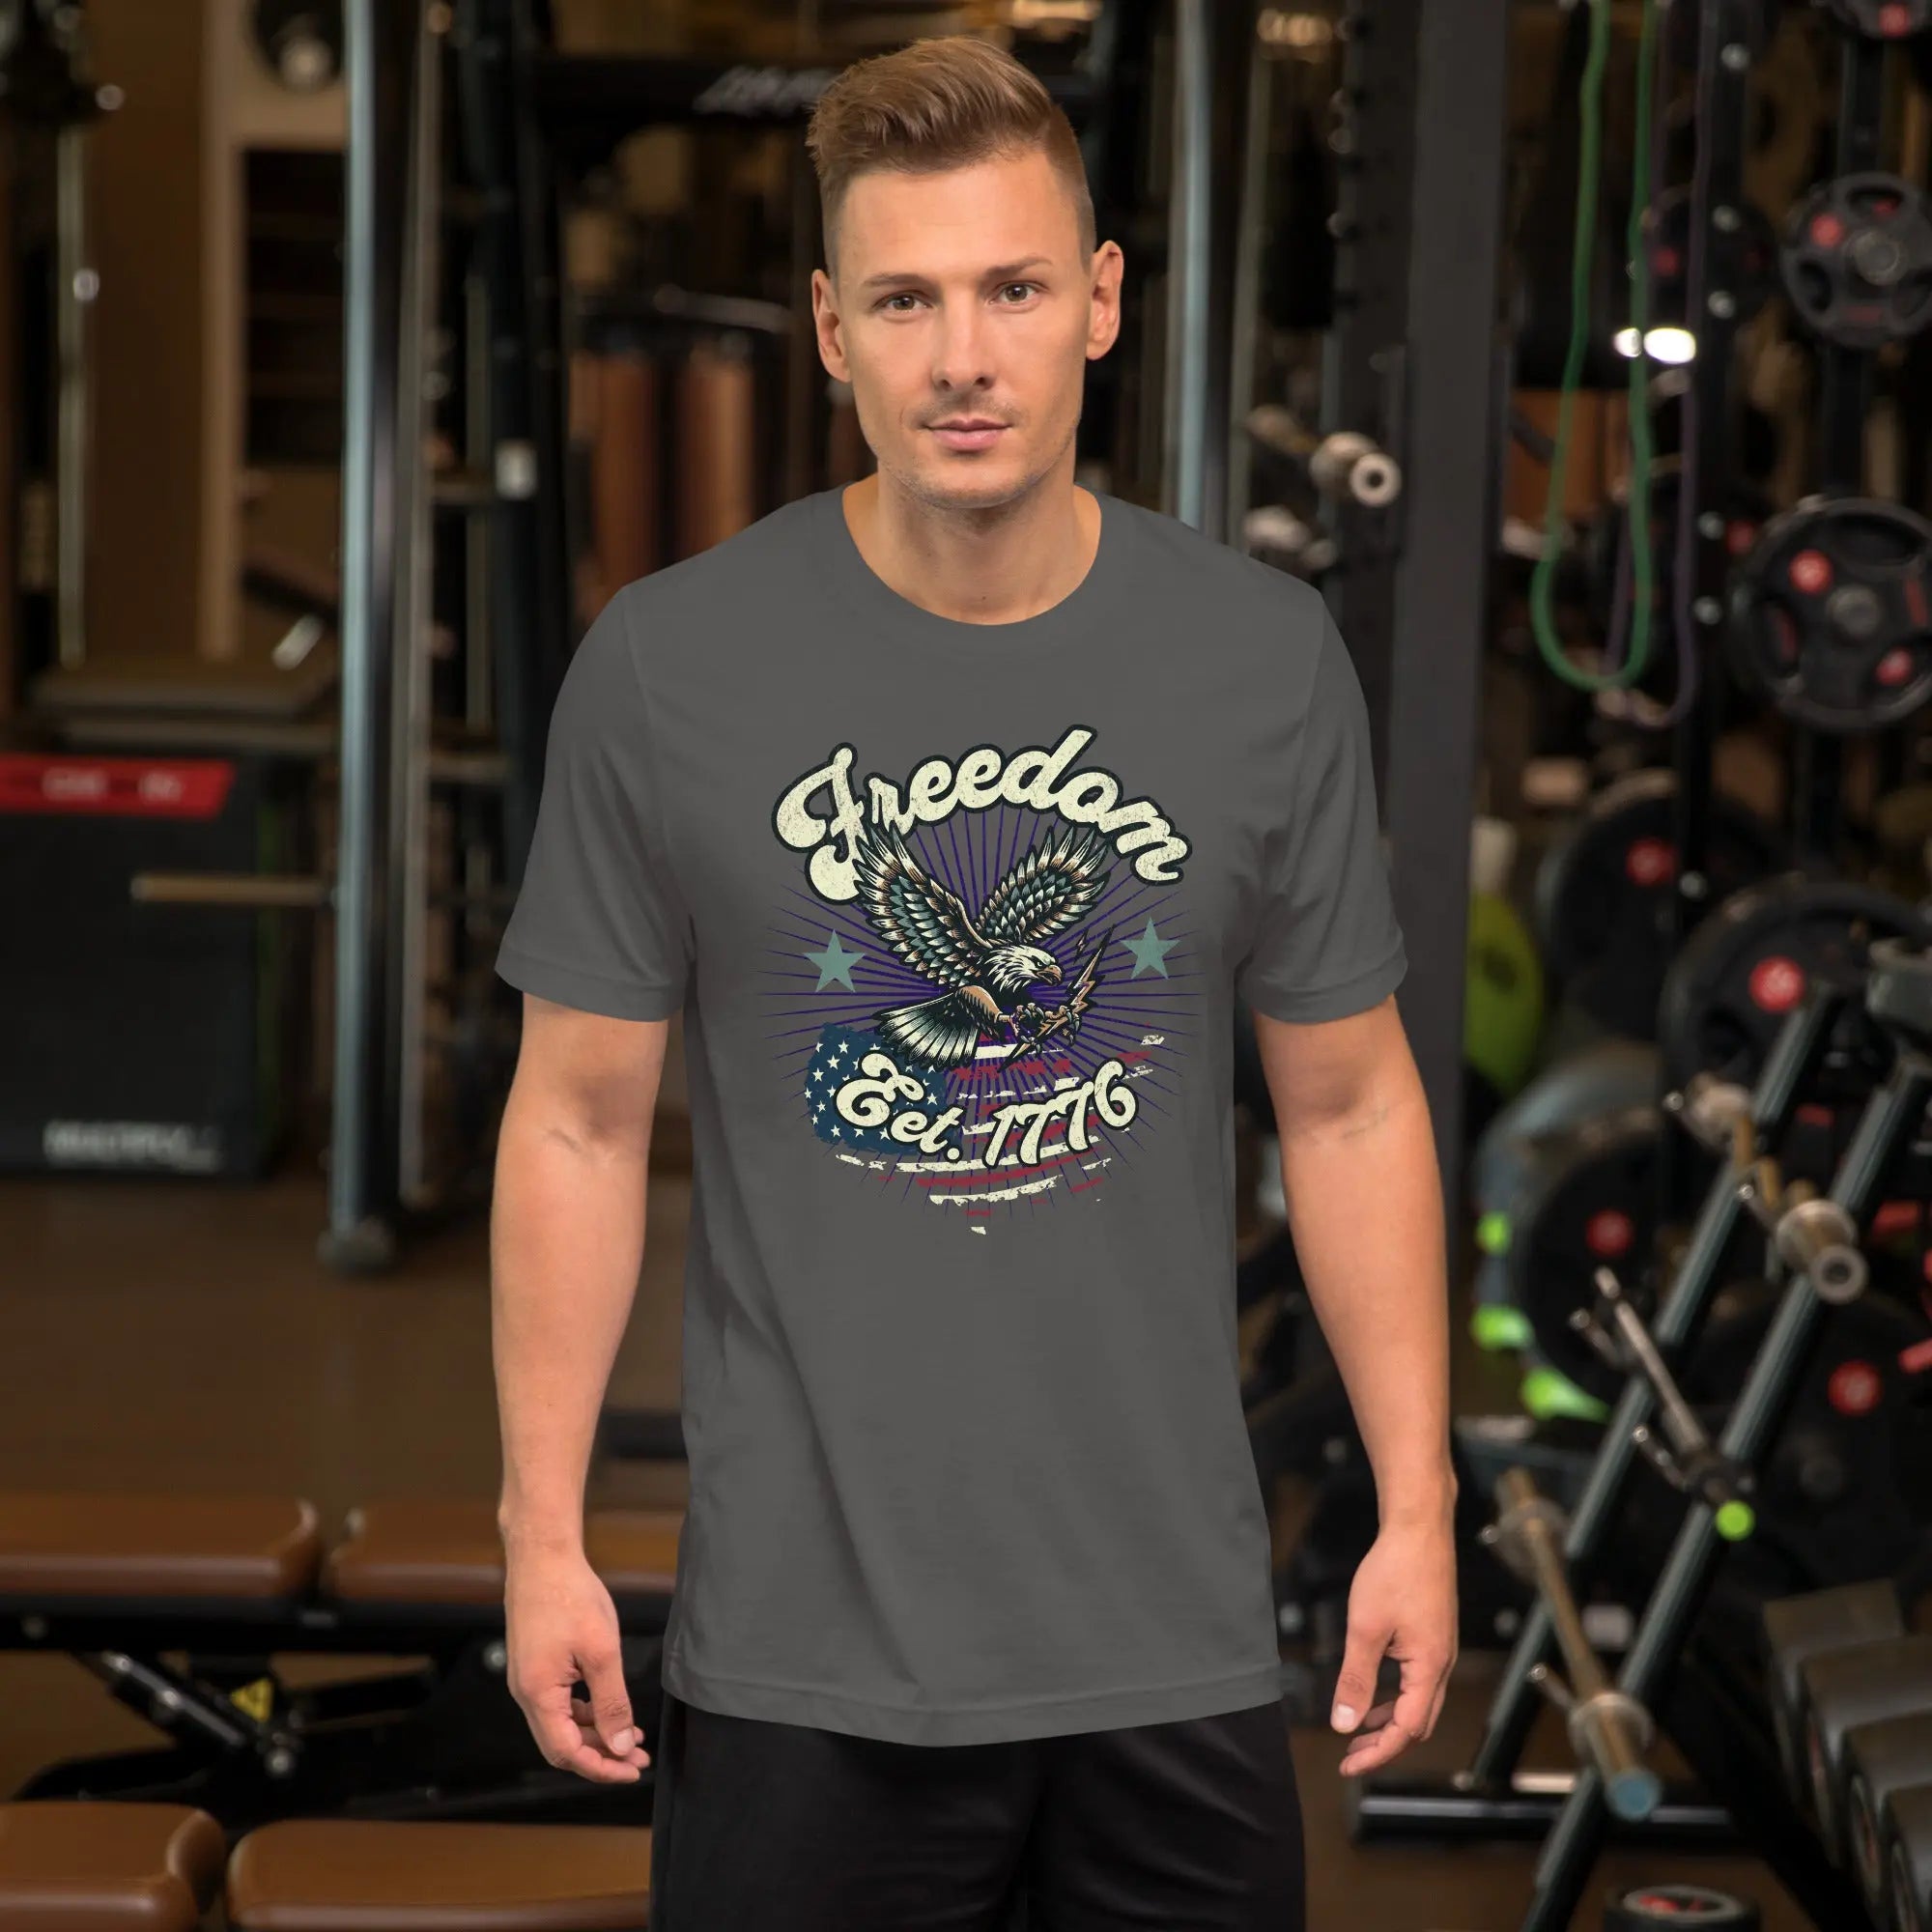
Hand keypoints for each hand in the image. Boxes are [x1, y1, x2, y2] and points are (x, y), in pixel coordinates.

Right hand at [504, 1542, 650, 1782]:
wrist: (543, 1557)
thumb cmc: (571, 1597)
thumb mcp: (601, 1652)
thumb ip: (612, 1703)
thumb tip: (620, 1746)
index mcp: (538, 1695)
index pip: (567, 1753)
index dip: (600, 1767)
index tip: (632, 1770)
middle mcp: (526, 1694)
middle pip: (562, 1744)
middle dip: (601, 1755)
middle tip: (637, 1757)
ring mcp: (528, 1679)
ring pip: (561, 1724)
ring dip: (595, 1733)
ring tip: (631, 1734)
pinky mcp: (534, 1666)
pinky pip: (558, 1703)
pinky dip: (584, 1712)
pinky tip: (609, 1708)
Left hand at [1331, 1514, 1457, 1776]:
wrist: (1419, 1529)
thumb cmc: (1395, 1571)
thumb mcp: (1365, 1628)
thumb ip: (1356, 1678)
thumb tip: (1344, 1723)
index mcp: (1429, 1668)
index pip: (1406, 1730)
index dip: (1377, 1752)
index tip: (1348, 1765)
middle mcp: (1441, 1664)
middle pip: (1417, 1723)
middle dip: (1385, 1744)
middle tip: (1351, 1755)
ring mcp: (1440, 1650)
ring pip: (1418, 1703)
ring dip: (1389, 1721)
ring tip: (1358, 1730)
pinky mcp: (1433, 1636)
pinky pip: (1417, 1681)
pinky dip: (1395, 1696)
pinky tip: (1373, 1691)